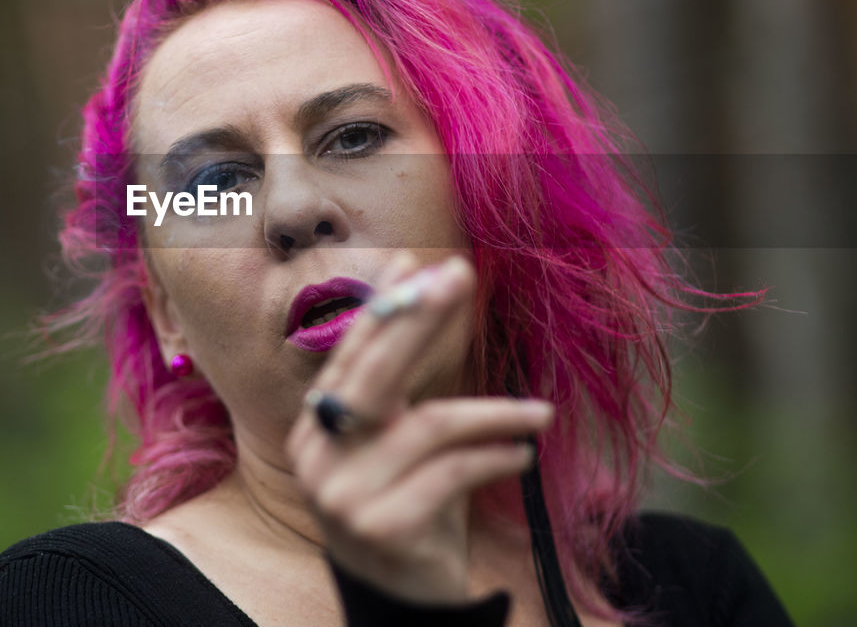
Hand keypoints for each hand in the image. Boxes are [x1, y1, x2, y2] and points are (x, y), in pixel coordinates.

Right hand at [285, 253, 554, 603]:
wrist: (400, 595)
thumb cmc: (406, 500)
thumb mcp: (396, 439)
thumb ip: (400, 379)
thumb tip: (413, 285)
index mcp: (316, 423)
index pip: (352, 352)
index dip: (385, 306)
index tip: (419, 263)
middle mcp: (319, 454)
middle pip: (376, 373)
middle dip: (419, 317)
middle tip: (459, 274)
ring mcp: (344, 493)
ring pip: (428, 426)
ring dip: (494, 413)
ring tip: (540, 412)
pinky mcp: (382, 526)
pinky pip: (450, 474)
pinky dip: (493, 458)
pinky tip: (522, 454)